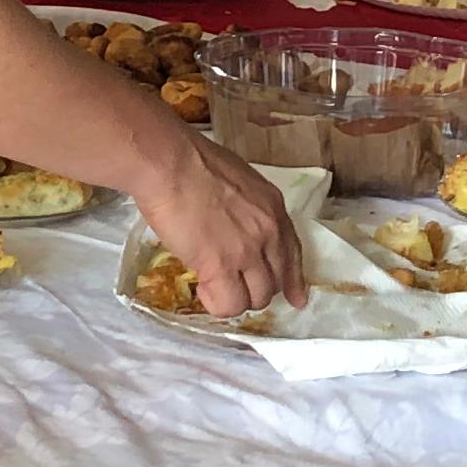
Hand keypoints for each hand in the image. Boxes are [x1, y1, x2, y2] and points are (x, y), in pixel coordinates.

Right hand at [132, 133, 307, 316]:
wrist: (172, 164)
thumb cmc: (193, 162)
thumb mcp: (238, 180)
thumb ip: (247, 207)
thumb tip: (235, 224)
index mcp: (273, 209)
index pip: (293, 254)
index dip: (294, 281)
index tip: (295, 298)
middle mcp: (268, 233)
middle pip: (275, 282)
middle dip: (255, 289)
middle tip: (231, 283)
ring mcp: (247, 252)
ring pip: (256, 299)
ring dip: (236, 298)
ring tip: (213, 285)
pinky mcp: (221, 267)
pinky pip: (229, 304)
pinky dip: (217, 303)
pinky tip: (203, 287)